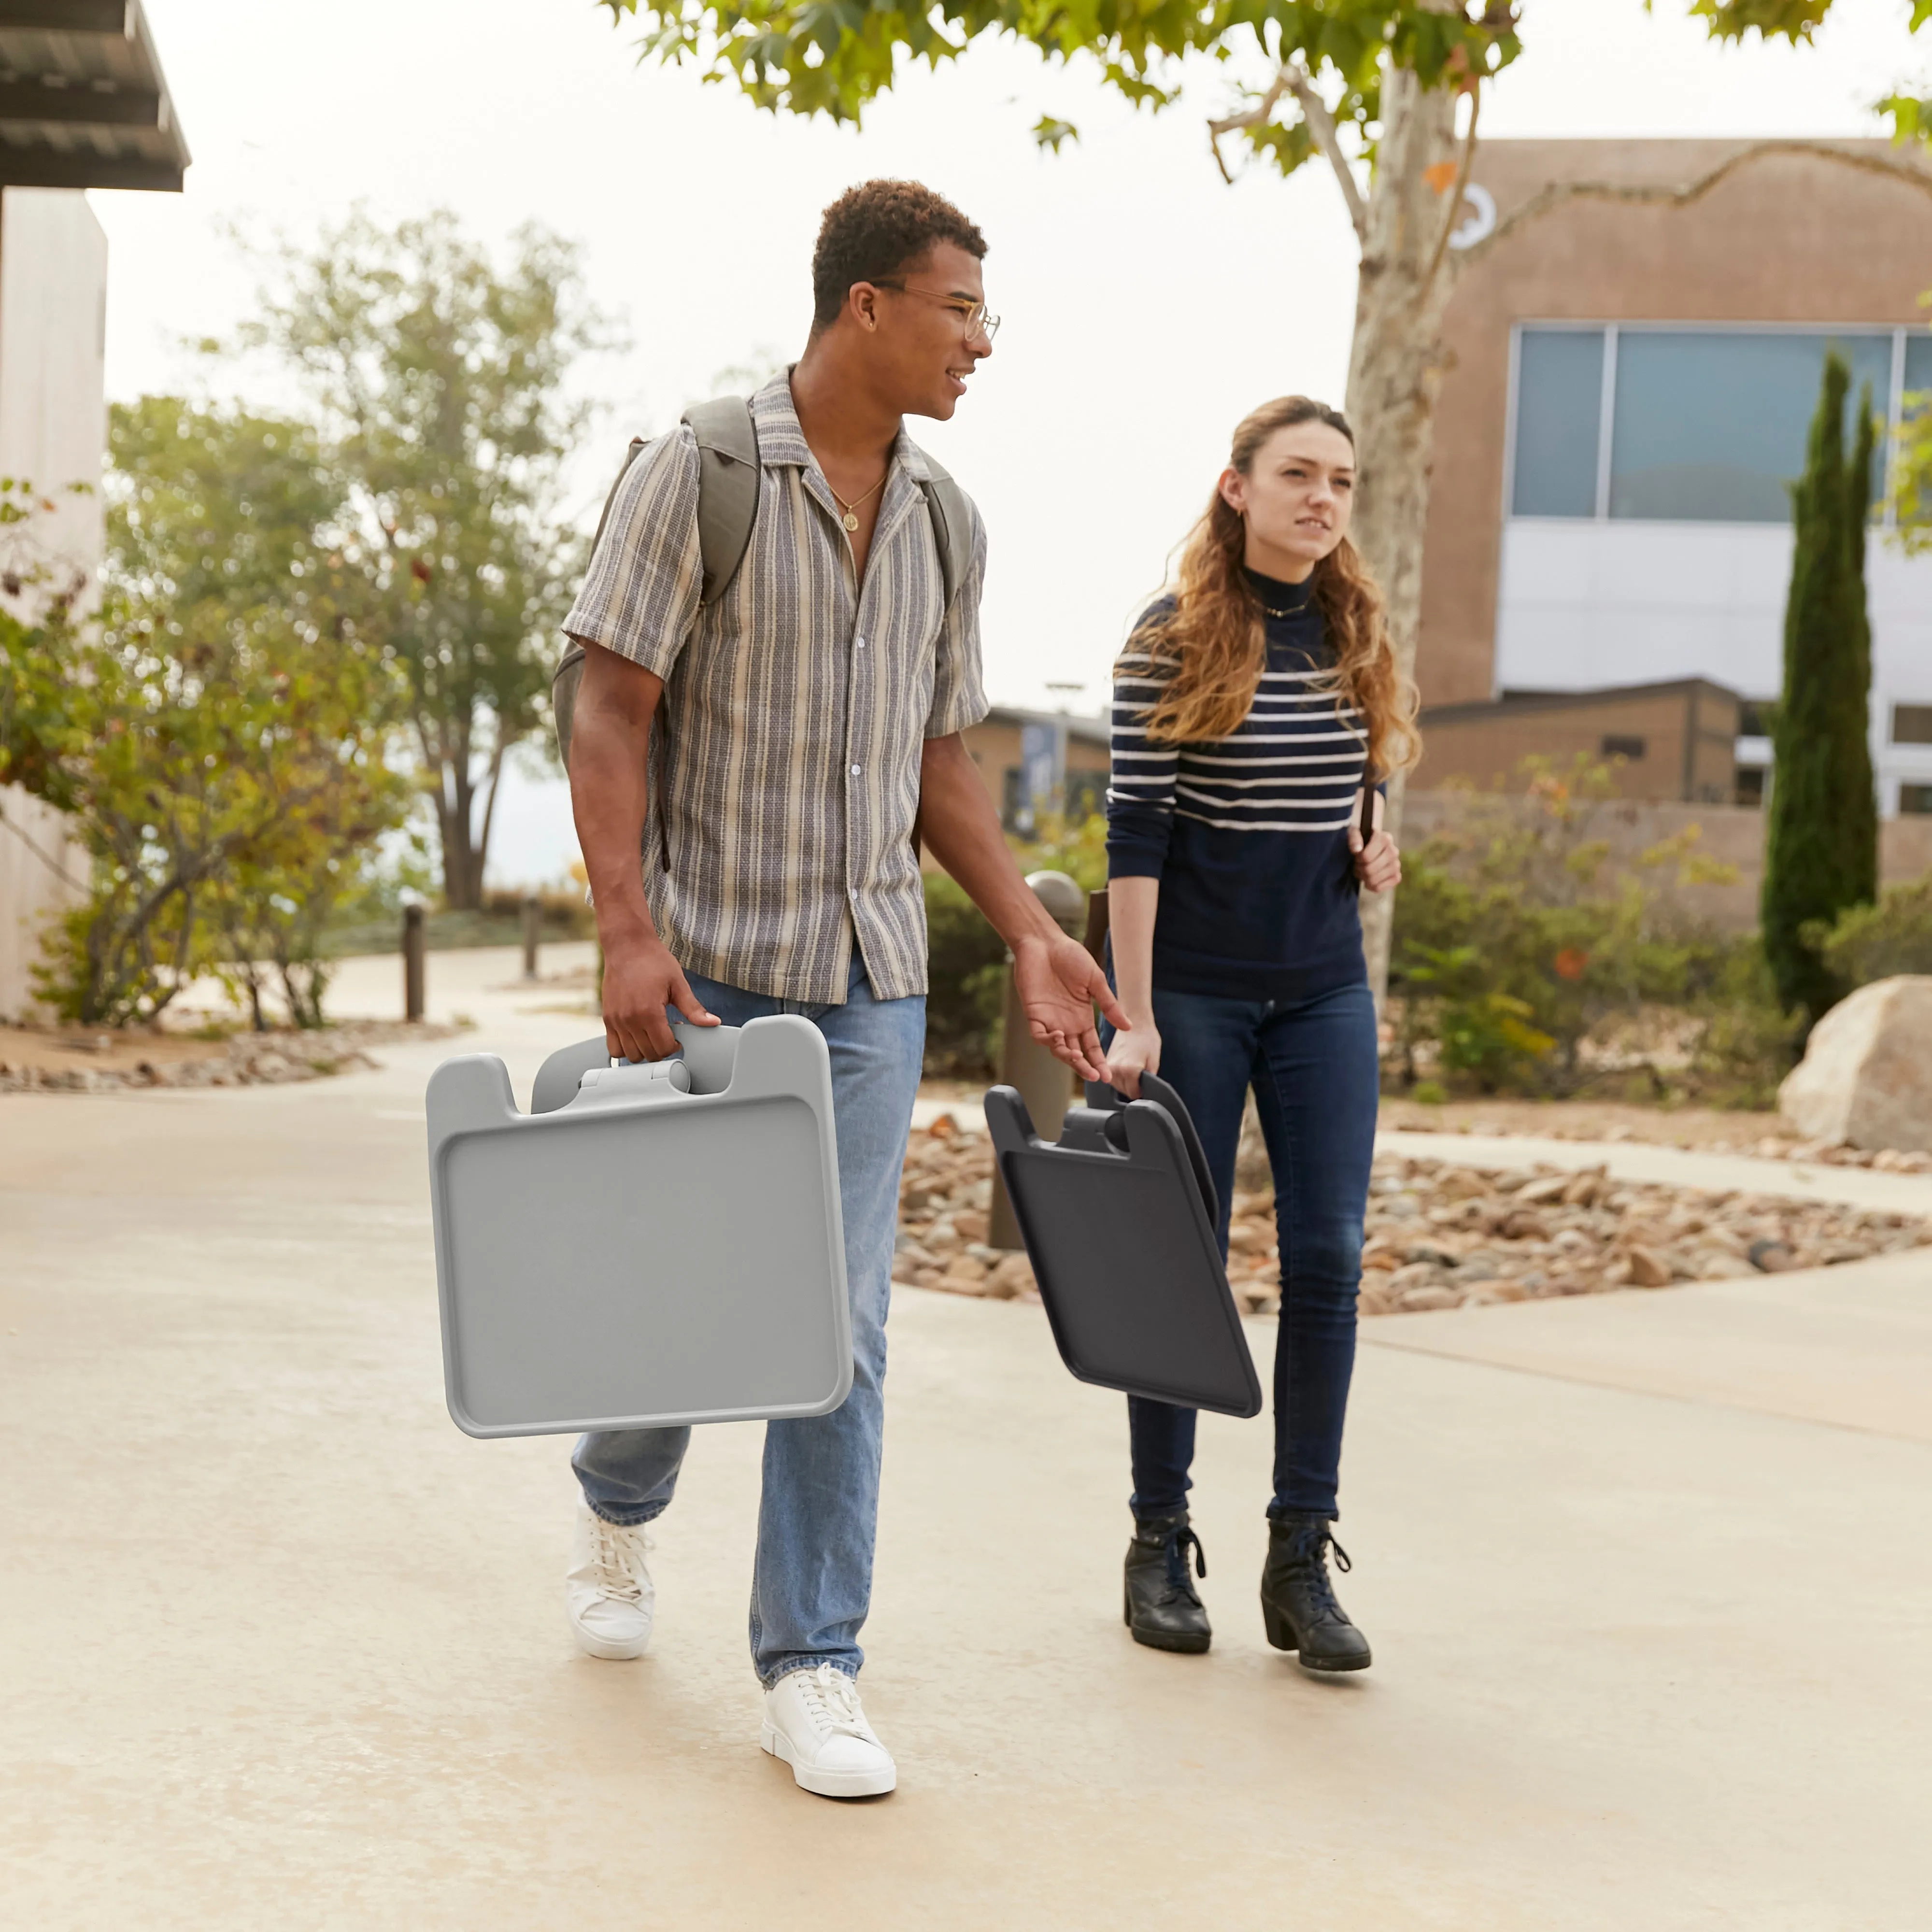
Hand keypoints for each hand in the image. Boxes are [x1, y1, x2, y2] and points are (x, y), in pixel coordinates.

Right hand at [599, 928, 717, 1063]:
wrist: (627, 945)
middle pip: (648, 1054)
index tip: (677, 1038)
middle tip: (667, 1035)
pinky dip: (625, 1048)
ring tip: (651, 1036)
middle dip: (661, 1049)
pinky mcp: (607, 1018)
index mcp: (649, 1012)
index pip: (663, 1048)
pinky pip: (612, 1047)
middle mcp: (629, 1019)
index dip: (674, 1047)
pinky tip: (636, 1036)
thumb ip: (693, 1008)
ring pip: (630, 1055)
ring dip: (643, 1051)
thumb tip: (711, 1022)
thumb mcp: (678, 983)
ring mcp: (615, 1020)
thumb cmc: (652, 960)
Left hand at [1012, 932, 1129, 1083]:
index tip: (1108, 1076)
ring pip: (1058, 1049)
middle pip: (1077, 1053)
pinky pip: (1039, 1034)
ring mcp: (1050, 1020)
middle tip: (1095, 1077)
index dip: (1099, 1061)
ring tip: (1078, 1058)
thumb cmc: (1071, 957)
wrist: (1045, 942)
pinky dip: (1049, 1040)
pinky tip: (1060, 1038)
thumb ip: (1109, 1005)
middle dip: (1085, 1067)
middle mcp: (1067, 1023)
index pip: (1092, 1047)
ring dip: (1068, 1056)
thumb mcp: (1095, 981)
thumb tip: (1128, 1027)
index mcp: (1083, 1018)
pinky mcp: (1034, 1013)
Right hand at [1103, 1013, 1160, 1099]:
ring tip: (1133, 1067)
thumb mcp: (1155, 1060)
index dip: (1142, 1091)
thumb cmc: (1147, 1037)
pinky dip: (1119, 1076)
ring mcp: (1108, 1066)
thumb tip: (1146, 1091)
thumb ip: (1150, 1079)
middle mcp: (1116, 1069)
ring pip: (1117, 1086)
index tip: (1145, 1083)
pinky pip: (1112, 1077)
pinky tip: (1126, 1066)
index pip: (1134, 1094)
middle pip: (1124, 1091)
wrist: (1135, 1021)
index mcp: (1130, 1070)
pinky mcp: (1105, 1062)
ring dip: (1125, 1082)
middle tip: (1140, 1071)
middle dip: (1133, 1086)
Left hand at [1348, 789, 1401, 893]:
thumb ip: (1354, 838)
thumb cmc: (1360, 839)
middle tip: (1357, 865)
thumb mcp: (1353, 833)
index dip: (1358, 859)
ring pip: (1375, 880)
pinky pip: (1381, 888)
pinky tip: (1368, 880)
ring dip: (1364, 878)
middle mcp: (1393, 851)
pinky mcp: (1396, 876)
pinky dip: (1371, 886)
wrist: (1370, 846)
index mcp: (1385, 838)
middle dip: (1359, 869)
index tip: (1356, 856)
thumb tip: (1357, 850)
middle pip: (1370, 869)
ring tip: (1362, 871)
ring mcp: (1396, 865)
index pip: (1367, 856)